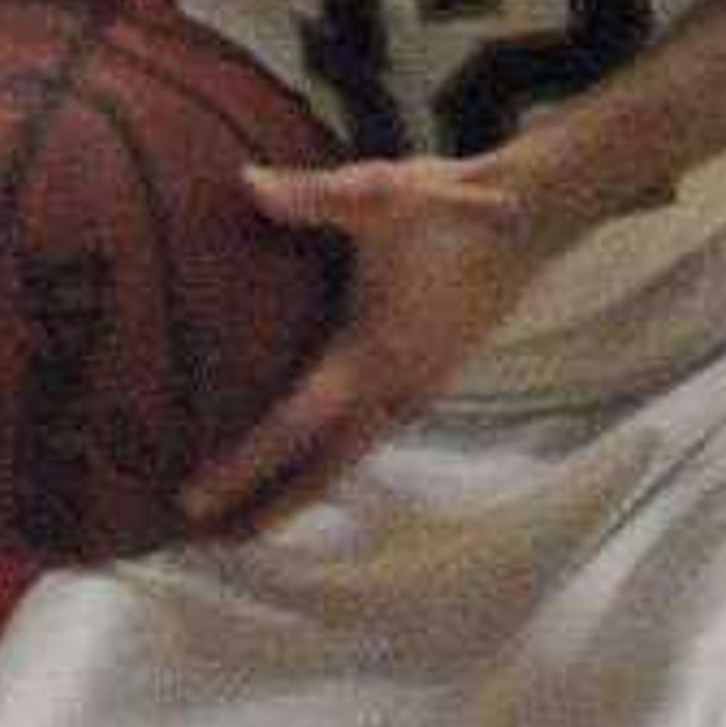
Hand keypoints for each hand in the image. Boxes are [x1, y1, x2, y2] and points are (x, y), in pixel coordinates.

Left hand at [180, 149, 533, 533]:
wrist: (530, 216)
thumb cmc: (450, 204)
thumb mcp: (375, 191)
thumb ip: (309, 196)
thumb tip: (246, 184)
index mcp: (373, 354)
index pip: (294, 427)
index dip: (243, 468)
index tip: (194, 501)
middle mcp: (396, 387)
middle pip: (323, 470)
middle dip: (269, 508)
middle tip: (211, 542)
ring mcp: (417, 389)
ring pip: (350, 458)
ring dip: (302, 489)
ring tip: (251, 515)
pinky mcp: (428, 379)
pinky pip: (369, 435)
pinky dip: (331, 458)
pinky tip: (308, 456)